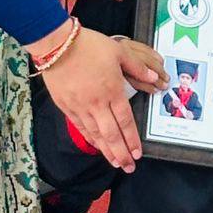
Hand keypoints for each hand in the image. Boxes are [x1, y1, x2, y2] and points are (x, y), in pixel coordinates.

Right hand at [42, 28, 167, 171]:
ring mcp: (80, 107)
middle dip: (122, 153)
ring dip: (107, 151)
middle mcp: (97, 104)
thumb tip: (155, 79)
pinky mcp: (67, 107)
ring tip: (116, 163)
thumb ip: (138, 68)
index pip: (126, 122)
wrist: (57, 45)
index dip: (132, 139)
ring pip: (96, 135)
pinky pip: (81, 128)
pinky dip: (91, 139)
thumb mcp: (119, 52)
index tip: (138, 153)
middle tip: (129, 167)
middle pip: (112, 134)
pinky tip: (97, 147)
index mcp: (112, 91)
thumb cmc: (89, 46)